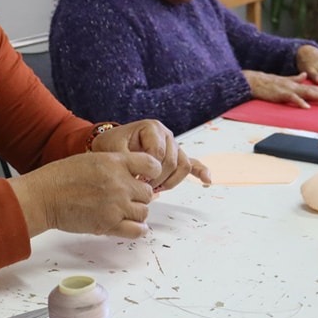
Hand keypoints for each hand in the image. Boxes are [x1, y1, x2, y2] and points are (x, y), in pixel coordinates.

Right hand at [8, 151, 160, 238]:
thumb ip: (116, 165)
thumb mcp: (93, 159)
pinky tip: (130, 226)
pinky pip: (136, 230)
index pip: (152, 165)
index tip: (145, 178)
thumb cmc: (62, 177)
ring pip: (144, 212)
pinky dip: (137, 230)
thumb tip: (135, 176)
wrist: (44, 196)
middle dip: (140, 196)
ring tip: (124, 211)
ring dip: (136, 213)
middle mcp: (119, 183)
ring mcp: (116, 204)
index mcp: (115, 162)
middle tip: (129, 198)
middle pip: (148, 193)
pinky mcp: (109, 224)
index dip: (151, 173)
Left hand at [92, 120, 210, 190]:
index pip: (159, 152)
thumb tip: (140, 177)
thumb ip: (127, 161)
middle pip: (172, 161)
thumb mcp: (113, 150)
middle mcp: (166, 134)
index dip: (150, 170)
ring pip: (182, 166)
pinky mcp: (176, 156)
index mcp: (152, 128)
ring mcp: (173, 145)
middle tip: (143, 188)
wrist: (110, 146)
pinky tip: (207, 181)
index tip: (137, 179)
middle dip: (158, 178)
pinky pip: (191, 163)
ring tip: (157, 189)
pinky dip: (200, 171)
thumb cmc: (111, 146)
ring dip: (171, 181)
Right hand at [243, 69, 317, 108]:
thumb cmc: (268, 83)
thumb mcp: (285, 80)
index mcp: (297, 84)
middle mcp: (296, 86)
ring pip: (308, 93)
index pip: (315, 87)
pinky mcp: (281, 94)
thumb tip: (304, 76)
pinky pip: (293, 98)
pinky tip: (307, 107)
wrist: (255, 81)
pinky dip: (300, 102)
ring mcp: (289, 89)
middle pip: (315, 90)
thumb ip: (295, 78)